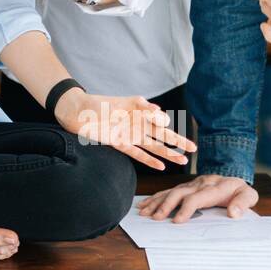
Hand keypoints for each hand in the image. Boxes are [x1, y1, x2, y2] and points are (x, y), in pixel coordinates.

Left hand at [55, 88, 195, 170]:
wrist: (77, 112)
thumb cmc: (98, 103)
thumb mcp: (122, 102)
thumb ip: (142, 107)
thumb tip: (160, 111)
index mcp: (140, 110)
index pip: (159, 118)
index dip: (164, 121)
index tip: (163, 121)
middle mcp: (137, 123)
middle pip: (161, 134)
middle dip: (177, 142)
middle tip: (194, 149)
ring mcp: (129, 135)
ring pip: (153, 146)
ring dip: (167, 154)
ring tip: (183, 161)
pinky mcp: (119, 144)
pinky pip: (137, 154)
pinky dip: (149, 160)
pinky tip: (161, 166)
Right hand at [136, 174, 259, 221]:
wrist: (234, 177)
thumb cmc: (240, 191)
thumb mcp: (249, 196)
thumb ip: (243, 203)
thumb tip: (233, 213)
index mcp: (214, 187)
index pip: (197, 198)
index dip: (186, 209)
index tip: (177, 221)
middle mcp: (200, 184)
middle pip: (179, 193)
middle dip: (166, 205)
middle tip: (155, 218)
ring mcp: (191, 184)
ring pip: (170, 191)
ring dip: (156, 202)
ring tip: (144, 212)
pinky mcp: (185, 186)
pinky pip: (168, 191)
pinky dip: (155, 197)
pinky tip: (145, 204)